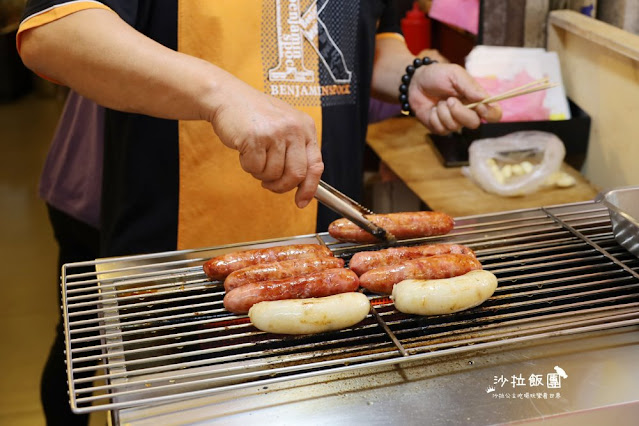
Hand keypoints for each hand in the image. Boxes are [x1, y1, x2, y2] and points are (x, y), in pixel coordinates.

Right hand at [209, 82, 323, 208]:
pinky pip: (254, 168)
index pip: (315, 165)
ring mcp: (275, 133)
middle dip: (281, 186)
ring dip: (260, 172)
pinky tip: (245, 149)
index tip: (302, 201)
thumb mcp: (284, 127)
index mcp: (305, 126)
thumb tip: (303, 186)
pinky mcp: (255, 138)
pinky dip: (247, 165)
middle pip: (295, 175)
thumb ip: (295, 151)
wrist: (227, 97)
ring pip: (273, 174)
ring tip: (255, 154)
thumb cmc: (255, 115)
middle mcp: (294, 129)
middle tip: (269, 183)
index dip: (309, 188)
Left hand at [408, 63, 501, 134]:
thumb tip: (484, 99)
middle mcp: (468, 113)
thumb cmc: (437, 75)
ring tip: (439, 101)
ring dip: (444, 112)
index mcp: (476, 99)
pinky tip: (432, 109)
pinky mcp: (441, 128)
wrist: (415, 83)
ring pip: (456, 127)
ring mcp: (454, 122)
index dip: (490, 114)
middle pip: (474, 123)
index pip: (494, 113)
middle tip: (449, 99)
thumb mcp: (454, 74)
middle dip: (460, 112)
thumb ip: (469, 86)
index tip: (479, 107)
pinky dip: (434, 117)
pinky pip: (442, 129)